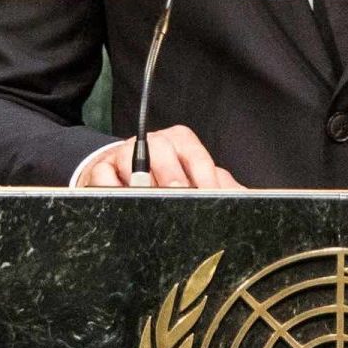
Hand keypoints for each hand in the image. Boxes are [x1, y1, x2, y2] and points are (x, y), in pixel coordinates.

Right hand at [77, 125, 241, 188]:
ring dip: (140, 182)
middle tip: (179, 195)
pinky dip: (112, 190)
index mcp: (179, 142)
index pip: (194, 154)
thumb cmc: (169, 181)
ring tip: (151, 201)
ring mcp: (123, 155)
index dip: (204, 175)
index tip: (210, 195)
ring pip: (130, 160)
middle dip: (172, 174)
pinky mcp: (100, 170)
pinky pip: (103, 177)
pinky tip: (123, 204)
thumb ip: (221, 188)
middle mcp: (152, 143)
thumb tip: (247, 200)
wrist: (124, 180)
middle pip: (161, 149)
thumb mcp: (198, 181)